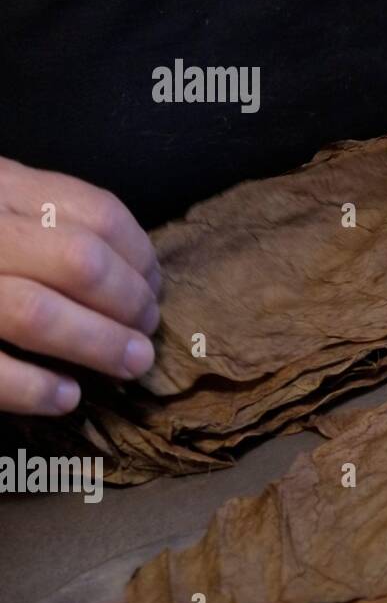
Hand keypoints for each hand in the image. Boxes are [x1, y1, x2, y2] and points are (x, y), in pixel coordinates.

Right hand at [0, 157, 159, 414]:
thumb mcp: (1, 206)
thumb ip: (49, 223)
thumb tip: (139, 275)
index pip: (96, 213)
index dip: (140, 256)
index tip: (154, 287)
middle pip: (78, 263)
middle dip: (128, 305)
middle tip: (145, 334)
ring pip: (35, 313)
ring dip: (97, 346)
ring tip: (130, 364)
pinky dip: (33, 386)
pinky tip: (66, 396)